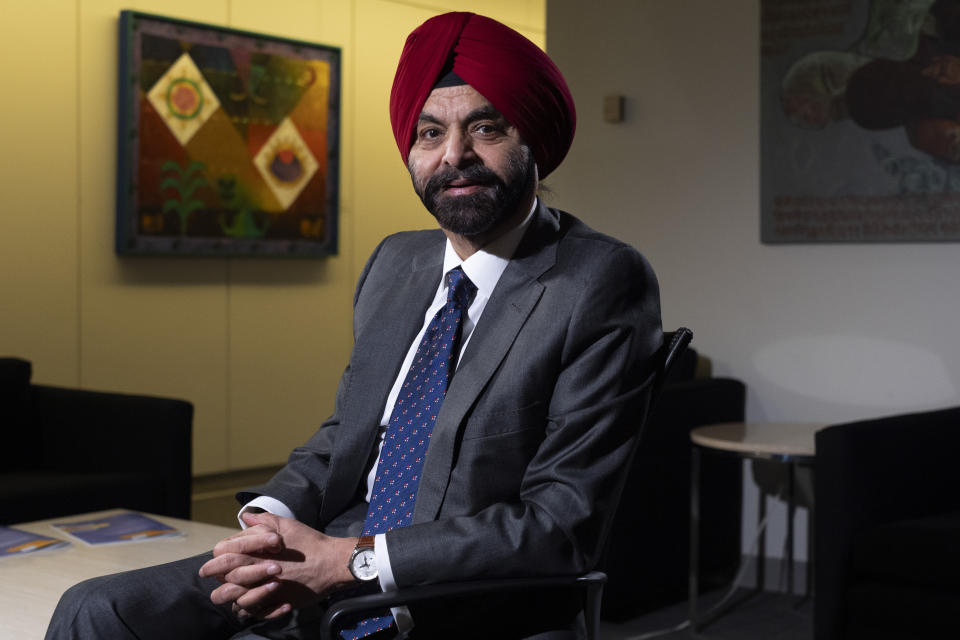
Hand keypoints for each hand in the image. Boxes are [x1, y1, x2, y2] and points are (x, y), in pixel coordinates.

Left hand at [199, 512, 355, 618]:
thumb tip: (247, 518)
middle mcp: (260, 571)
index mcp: (260, 551)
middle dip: (214, 575)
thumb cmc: (310, 543)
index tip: (210, 561)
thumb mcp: (288, 526)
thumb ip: (265, 521)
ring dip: (228, 595)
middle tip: (207, 575)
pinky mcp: (277, 601)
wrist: (331, 563)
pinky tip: (245, 604)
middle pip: (226, 576)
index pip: (226, 553)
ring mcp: (267, 589)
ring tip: (224, 593)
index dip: (216, 557)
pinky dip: (248, 609)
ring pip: (236, 597)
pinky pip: (254, 611)